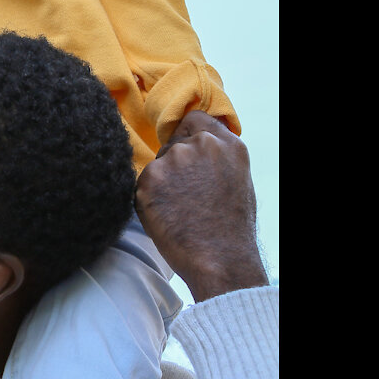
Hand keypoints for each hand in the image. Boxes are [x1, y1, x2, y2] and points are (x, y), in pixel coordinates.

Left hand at [135, 111, 268, 301]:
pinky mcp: (149, 178)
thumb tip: (196, 142)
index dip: (186, 135)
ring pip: (157, 164)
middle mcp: (200, 145)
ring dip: (161, 181)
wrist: (219, 259)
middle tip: (185, 194)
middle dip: (174, 164)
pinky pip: (142, 183)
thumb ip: (216, 155)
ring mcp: (172, 160)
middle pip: (172, 144)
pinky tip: (166, 215)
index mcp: (227, 144)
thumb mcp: (236, 179)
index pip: (194, 119)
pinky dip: (148, 197)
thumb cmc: (230, 227)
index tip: (185, 151)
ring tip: (179, 208)